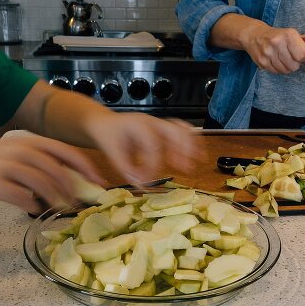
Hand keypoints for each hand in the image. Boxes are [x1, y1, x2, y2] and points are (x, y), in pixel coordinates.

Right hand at [0, 135, 101, 212]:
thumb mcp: (12, 155)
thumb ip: (36, 161)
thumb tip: (66, 178)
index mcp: (26, 141)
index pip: (63, 150)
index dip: (84, 165)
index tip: (98, 180)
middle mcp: (18, 150)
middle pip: (55, 168)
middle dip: (72, 186)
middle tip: (81, 202)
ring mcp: (5, 166)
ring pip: (41, 183)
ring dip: (55, 198)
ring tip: (62, 209)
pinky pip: (20, 197)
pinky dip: (30, 205)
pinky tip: (32, 209)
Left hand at [80, 112, 201, 184]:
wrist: (104, 123)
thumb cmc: (107, 136)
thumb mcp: (110, 151)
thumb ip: (123, 167)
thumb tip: (138, 182)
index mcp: (137, 125)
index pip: (151, 145)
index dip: (152, 165)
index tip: (149, 180)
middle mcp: (151, 122)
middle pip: (172, 131)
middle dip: (181, 150)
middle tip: (186, 168)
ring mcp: (159, 124)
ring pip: (181, 130)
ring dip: (191, 145)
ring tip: (199, 161)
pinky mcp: (163, 130)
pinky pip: (181, 131)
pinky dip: (191, 142)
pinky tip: (197, 155)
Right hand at [242, 24, 304, 73]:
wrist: (254, 35)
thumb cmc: (277, 35)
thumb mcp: (291, 34)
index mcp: (288, 35)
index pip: (302, 56)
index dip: (302, 57)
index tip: (298, 54)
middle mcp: (277, 43)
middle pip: (294, 65)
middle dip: (294, 64)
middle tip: (290, 58)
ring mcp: (268, 53)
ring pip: (285, 70)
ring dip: (286, 67)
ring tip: (283, 60)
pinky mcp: (262, 61)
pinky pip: (276, 72)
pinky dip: (277, 69)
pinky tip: (275, 61)